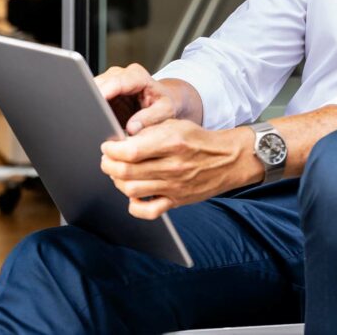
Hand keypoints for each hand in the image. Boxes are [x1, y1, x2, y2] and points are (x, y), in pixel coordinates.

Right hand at [94, 64, 178, 134]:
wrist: (165, 99)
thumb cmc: (166, 102)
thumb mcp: (165, 111)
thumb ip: (150, 118)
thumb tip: (132, 128)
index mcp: (137, 76)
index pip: (115, 82)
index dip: (104, 92)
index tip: (95, 104)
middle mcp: (121, 74)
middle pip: (99, 84)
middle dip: (95, 101)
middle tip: (95, 120)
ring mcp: (110, 81)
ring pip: (91, 90)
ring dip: (92, 105)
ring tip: (98, 121)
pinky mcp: (104, 91)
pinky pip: (92, 98)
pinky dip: (93, 108)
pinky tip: (99, 118)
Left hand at [100, 120, 260, 218]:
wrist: (228, 159)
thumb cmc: (199, 140)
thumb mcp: (176, 125)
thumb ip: (149, 132)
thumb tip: (122, 141)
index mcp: (172, 142)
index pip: (130, 151)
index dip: (112, 149)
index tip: (108, 146)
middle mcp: (172, 166)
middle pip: (126, 172)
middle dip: (109, 165)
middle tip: (108, 159)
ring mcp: (174, 186)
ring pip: (131, 190)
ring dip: (117, 181)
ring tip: (118, 173)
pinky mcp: (177, 201)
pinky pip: (148, 211)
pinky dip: (134, 205)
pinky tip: (133, 195)